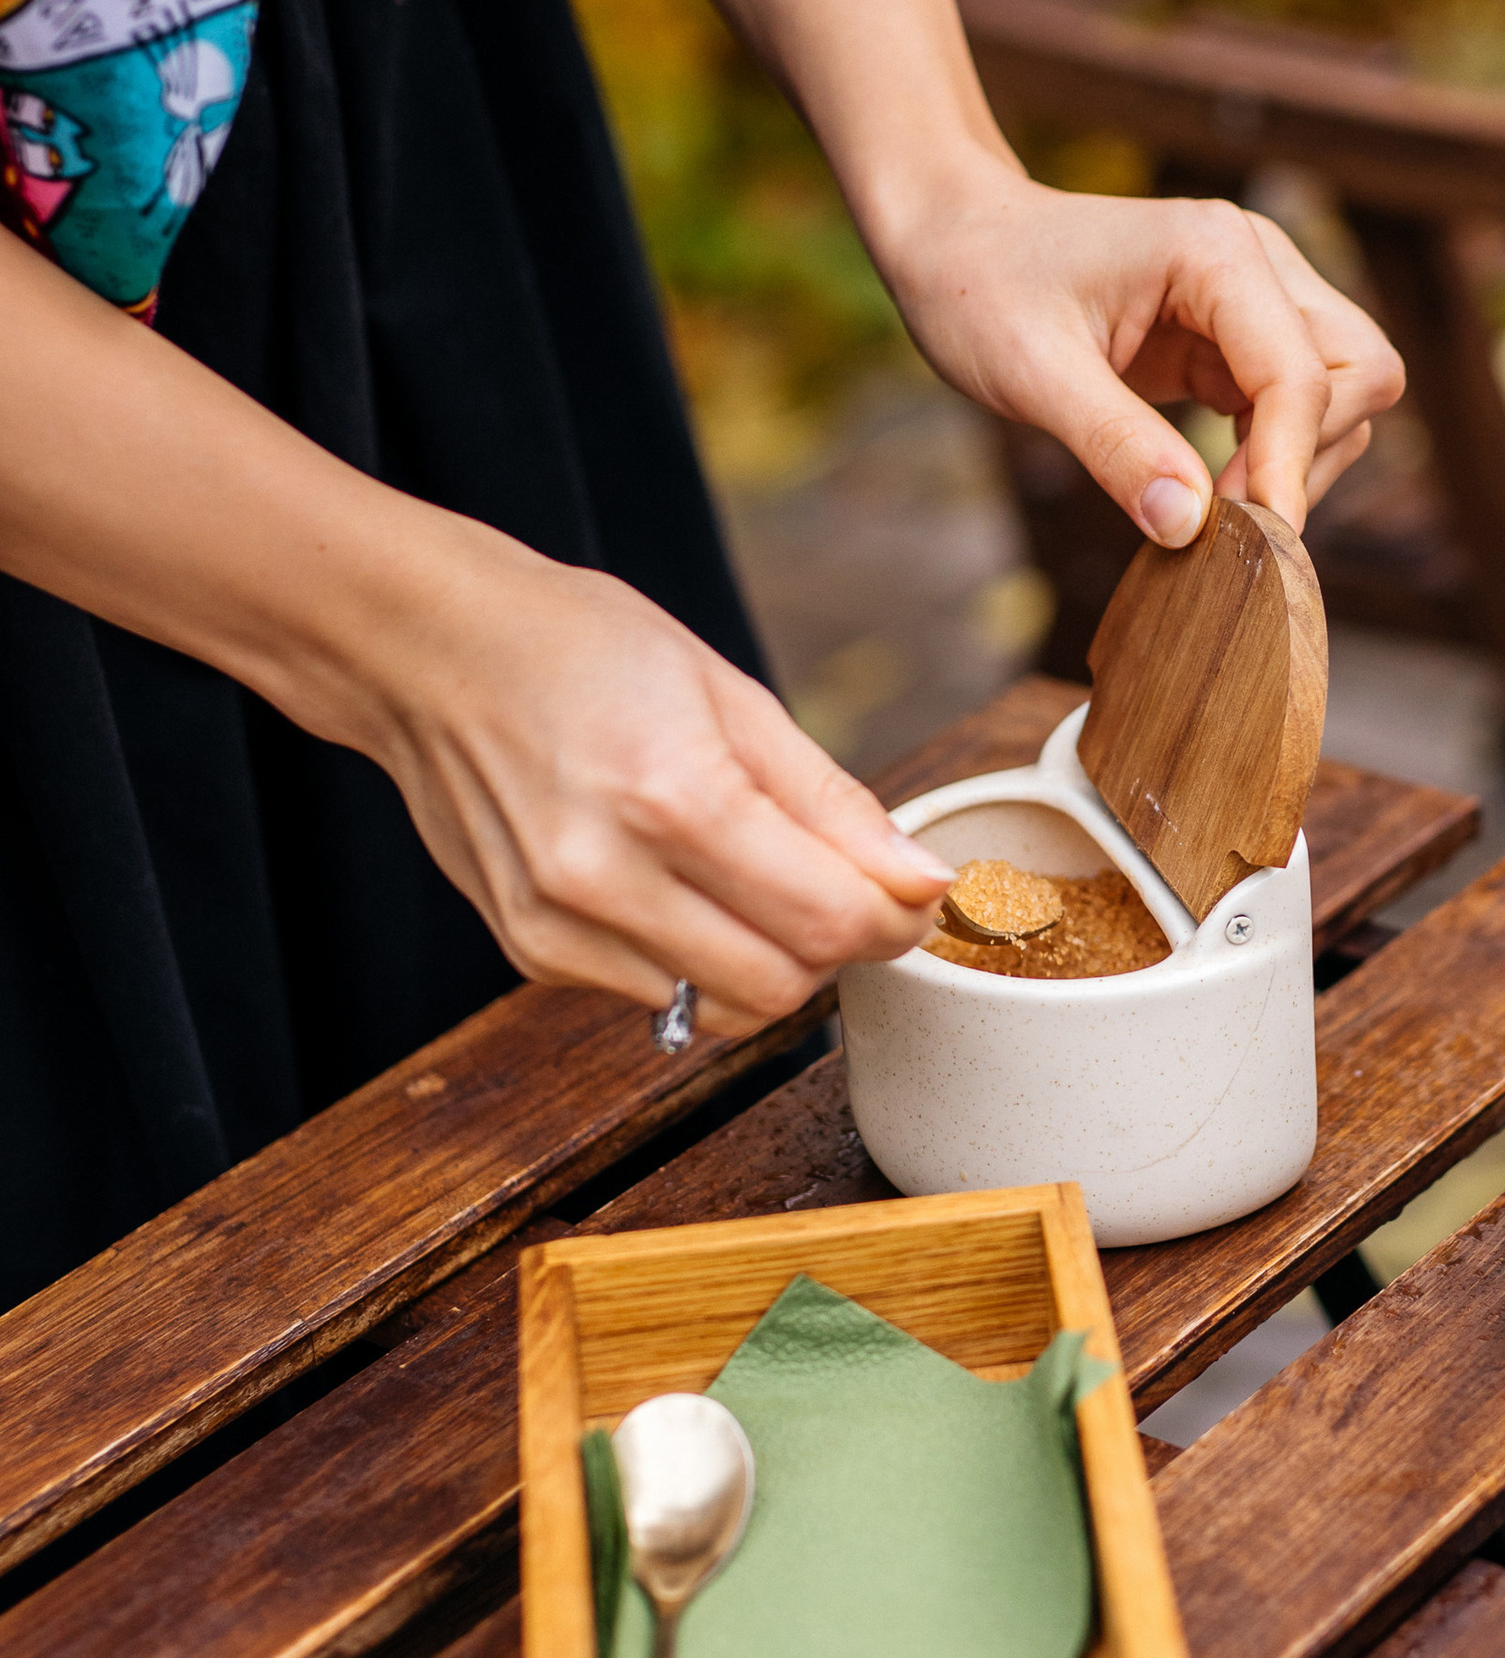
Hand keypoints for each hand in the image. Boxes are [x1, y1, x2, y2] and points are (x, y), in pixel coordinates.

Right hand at [357, 528, 953, 1031]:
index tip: (917, 897)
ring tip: (754, 880)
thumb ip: (832, 804)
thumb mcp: (732, 696)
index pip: (828, 918)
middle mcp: (606, 875)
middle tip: (842, 887)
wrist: (431, 652)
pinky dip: (698, 959)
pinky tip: (678, 886)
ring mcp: (558, 926)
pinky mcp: (531, 952)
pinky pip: (660, 995)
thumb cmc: (582, 650)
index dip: (898, 920)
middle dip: (838, 946)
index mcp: (672, 795)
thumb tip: (920, 880)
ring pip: (724, 1008)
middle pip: (783, 984)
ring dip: (769, 961)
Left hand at [877, 159, 1403, 546]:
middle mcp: (1257, 264)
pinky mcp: (1235, 336)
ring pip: (1341, 392)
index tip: (1253, 542)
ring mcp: (1254, 298)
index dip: (1287, 466)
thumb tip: (1189, 529)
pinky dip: (1269, 456)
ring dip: (1296, 460)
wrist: (952, 238)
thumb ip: (1116, 447)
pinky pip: (1292, 405)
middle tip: (1229, 521)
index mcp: (1215, 252)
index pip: (1301, 373)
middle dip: (1309, 454)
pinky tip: (1207, 490)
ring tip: (1211, 509)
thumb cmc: (979, 286)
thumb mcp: (1032, 373)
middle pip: (1356, 373)